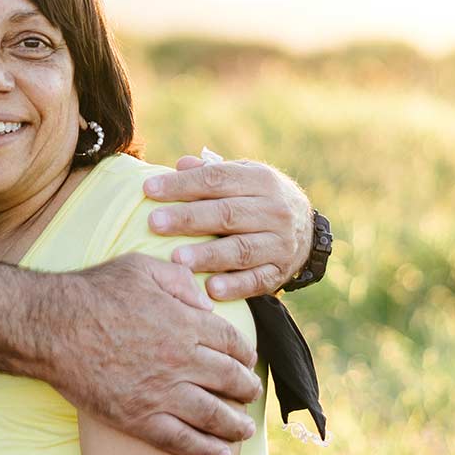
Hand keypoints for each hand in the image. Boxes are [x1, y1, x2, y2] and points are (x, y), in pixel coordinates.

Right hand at [45, 252, 261, 454]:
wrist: (53, 326)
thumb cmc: (93, 292)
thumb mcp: (138, 267)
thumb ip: (178, 280)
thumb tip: (206, 304)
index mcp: (185, 323)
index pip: (232, 342)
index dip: (245, 353)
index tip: (247, 360)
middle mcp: (182, 361)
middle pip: (230, 380)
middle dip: (246, 388)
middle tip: (249, 392)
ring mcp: (162, 393)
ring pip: (214, 416)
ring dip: (236, 425)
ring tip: (244, 430)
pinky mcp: (139, 418)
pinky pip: (182, 441)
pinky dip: (206, 451)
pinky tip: (218, 453)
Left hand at [143, 156, 312, 298]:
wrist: (306, 228)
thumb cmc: (256, 198)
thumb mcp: (241, 176)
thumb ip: (210, 172)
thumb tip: (180, 165)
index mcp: (260, 180)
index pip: (216, 179)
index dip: (182, 184)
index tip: (149, 189)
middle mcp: (274, 210)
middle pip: (226, 214)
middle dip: (187, 219)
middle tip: (154, 223)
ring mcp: (279, 243)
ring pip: (241, 249)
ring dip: (208, 255)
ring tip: (177, 258)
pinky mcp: (280, 272)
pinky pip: (257, 280)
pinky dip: (235, 286)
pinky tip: (211, 289)